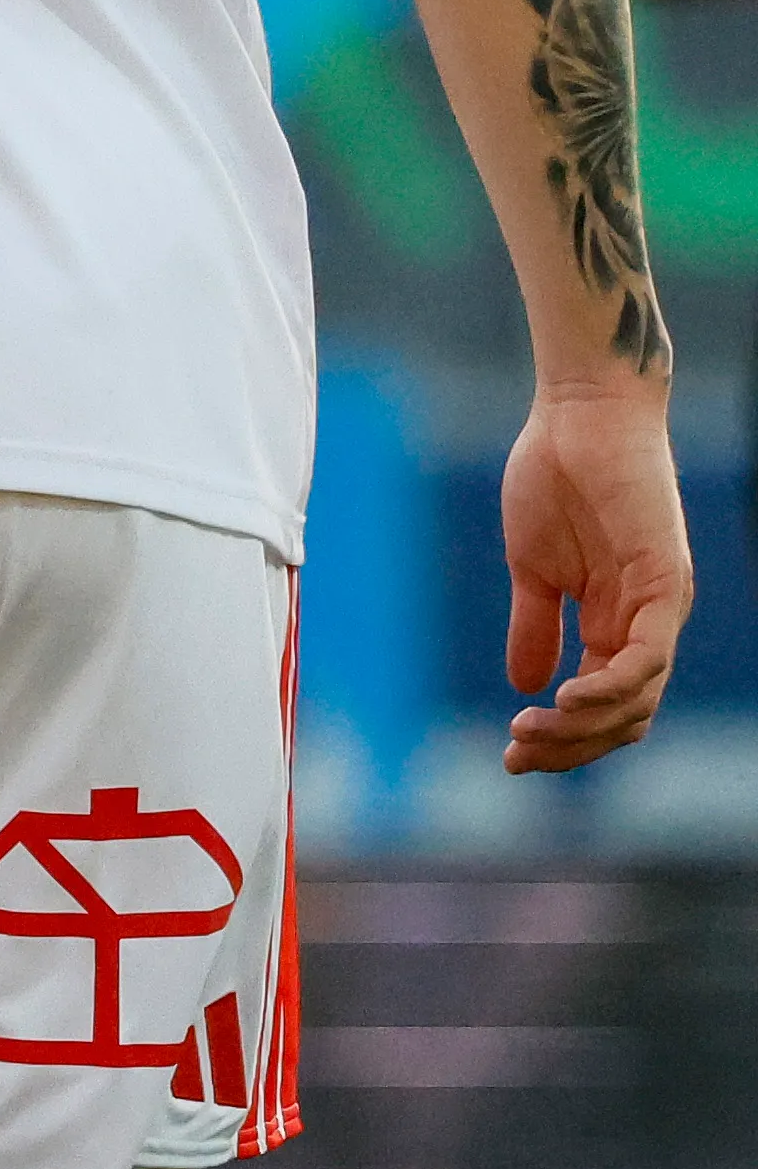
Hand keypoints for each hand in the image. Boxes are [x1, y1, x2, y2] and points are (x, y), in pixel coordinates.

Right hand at [500, 378, 690, 772]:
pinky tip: (563, 697)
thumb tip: (524, 685)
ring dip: (584, 727)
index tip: (507, 754)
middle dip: (570, 747)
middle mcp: (648, 625)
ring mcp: (660, 606)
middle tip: (514, 754)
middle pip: (625, 718)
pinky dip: (610, 686)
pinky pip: (647, 656)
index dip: (561, 740)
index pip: (603, 707)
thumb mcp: (532, 567)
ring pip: (638, 699)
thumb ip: (535, 625)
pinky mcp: (662, 582)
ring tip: (529, 729)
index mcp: (618, 623)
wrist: (578, 414)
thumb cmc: (555, 477)